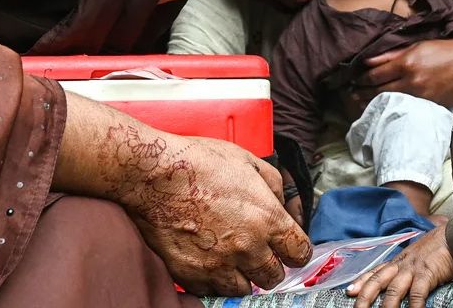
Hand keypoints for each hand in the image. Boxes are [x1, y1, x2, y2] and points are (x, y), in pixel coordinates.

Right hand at [113, 134, 313, 295]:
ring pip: (244, 290)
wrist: (153, 175)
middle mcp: (247, 247)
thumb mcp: (249, 161)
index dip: (296, 250)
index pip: (299, 252)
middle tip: (258, 254)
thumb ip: (275, 187)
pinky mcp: (191, 275)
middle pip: (273, 277)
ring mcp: (218, 264)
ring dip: (242, 277)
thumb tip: (284, 206)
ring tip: (232, 260)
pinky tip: (209, 262)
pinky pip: (211, 291)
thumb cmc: (198, 163)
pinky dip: (213, 281)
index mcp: (267, 219)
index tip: (289, 249)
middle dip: (269, 266)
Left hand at [350, 227, 452, 307]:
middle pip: (377, 281)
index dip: (361, 281)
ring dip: (386, 306)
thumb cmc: (440, 248)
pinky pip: (416, 293)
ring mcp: (413, 269)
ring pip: (393, 290)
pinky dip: (413, 306)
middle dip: (364, 297)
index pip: (375, 271)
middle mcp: (401, 264)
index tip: (349, 291)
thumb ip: (410, 268)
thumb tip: (407, 282)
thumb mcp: (419, 257)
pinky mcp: (427, 273)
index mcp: (399, 260)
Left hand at [358, 37, 452, 107]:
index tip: (354, 79)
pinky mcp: (428, 104)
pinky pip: (403, 106)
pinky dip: (391, 105)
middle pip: (378, 90)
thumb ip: (392, 54)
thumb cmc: (447, 50)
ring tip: (361, 102)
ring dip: (373, 101)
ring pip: (389, 100)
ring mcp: (419, 95)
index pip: (375, 74)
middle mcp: (411, 80)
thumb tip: (369, 60)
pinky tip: (384, 106)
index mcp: (407, 62)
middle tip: (351, 93)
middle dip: (362, 92)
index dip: (361, 78)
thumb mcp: (419, 46)